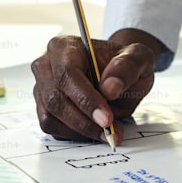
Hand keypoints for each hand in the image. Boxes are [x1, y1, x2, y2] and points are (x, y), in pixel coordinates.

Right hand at [31, 33, 157, 143]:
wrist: (118, 74)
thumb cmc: (125, 64)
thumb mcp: (139, 58)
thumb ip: (128, 67)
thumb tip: (109, 88)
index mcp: (64, 47)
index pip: (67, 74)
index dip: (86, 99)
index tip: (107, 118)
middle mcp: (46, 66)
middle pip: (55, 99)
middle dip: (84, 120)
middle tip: (110, 129)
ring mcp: (42, 89)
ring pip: (51, 118)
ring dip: (80, 130)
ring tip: (108, 130)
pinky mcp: (44, 108)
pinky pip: (52, 129)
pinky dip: (75, 135)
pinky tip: (96, 130)